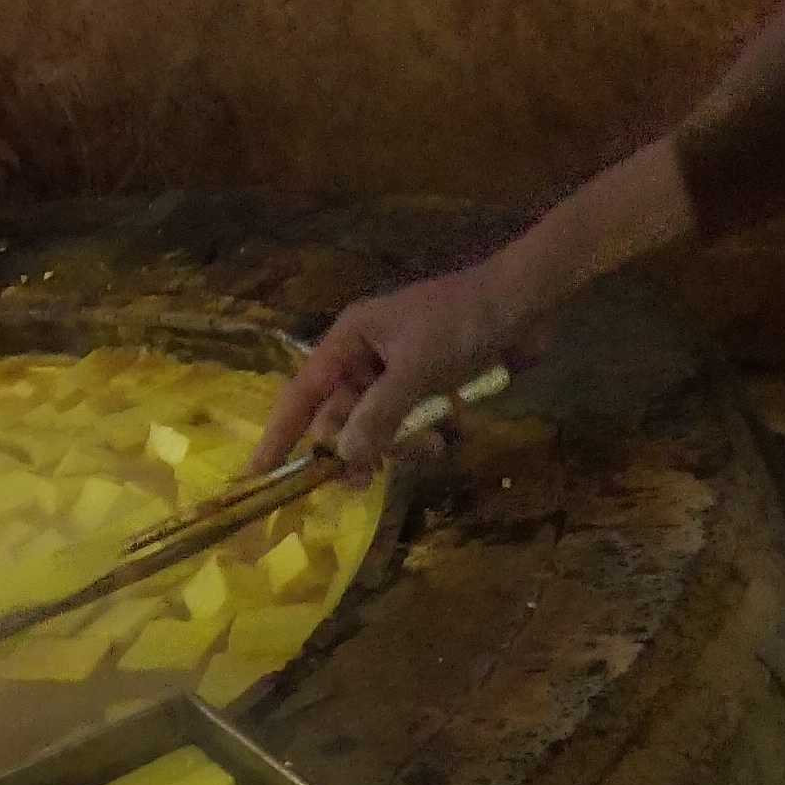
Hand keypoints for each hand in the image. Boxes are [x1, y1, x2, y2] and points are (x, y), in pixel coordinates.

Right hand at [251, 264, 533, 477]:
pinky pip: (410, 424)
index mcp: (349, 341)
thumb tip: (341, 455)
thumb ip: (379, 414)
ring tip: (432, 446)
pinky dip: (426, 434)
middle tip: (360, 482)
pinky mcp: (427, 387)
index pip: (301, 395)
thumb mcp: (418, 368)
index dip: (279, 435)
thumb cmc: (463, 322)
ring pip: (378, 428)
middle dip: (356, 448)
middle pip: (341, 419)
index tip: (257, 476)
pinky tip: (451, 432)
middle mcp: (364, 358)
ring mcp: (397, 374)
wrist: (527, 301)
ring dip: (401, 443)